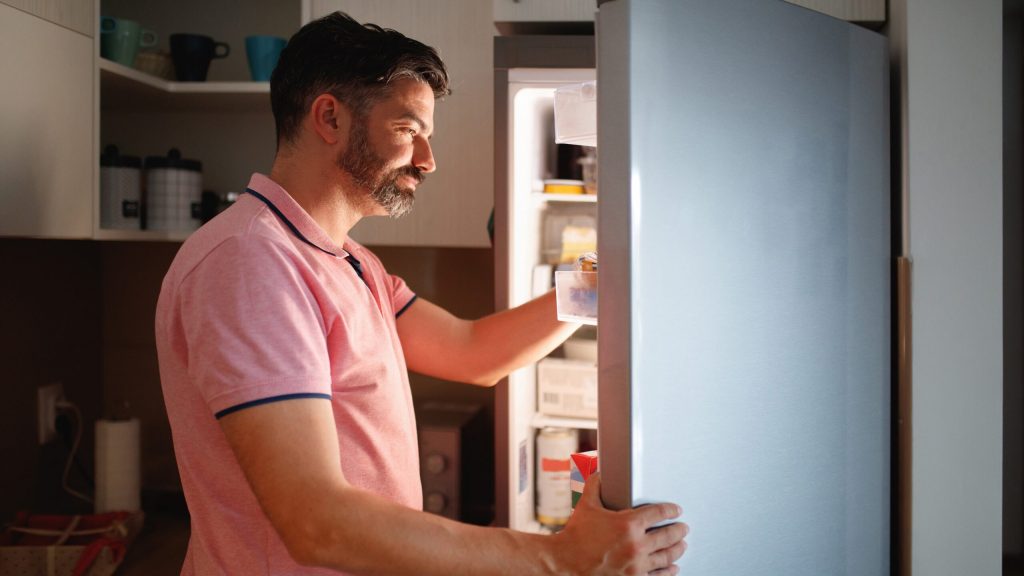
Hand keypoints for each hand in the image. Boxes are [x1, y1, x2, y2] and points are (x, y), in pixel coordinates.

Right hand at [553, 472, 687, 574]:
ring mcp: (636, 565)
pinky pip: (658, 575)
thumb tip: (599, 472)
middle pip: (668, 536)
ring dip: (677, 550)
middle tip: (683, 528)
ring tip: (682, 545)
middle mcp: (636, 545)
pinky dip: (668, 571)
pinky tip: (673, 568)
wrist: (565, 563)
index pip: (658, 513)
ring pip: (666, 557)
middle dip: (678, 530)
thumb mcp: (586, 505)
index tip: (676, 510)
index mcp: (628, 524)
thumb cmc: (575, 535)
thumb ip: (595, 486)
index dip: (671, 510)